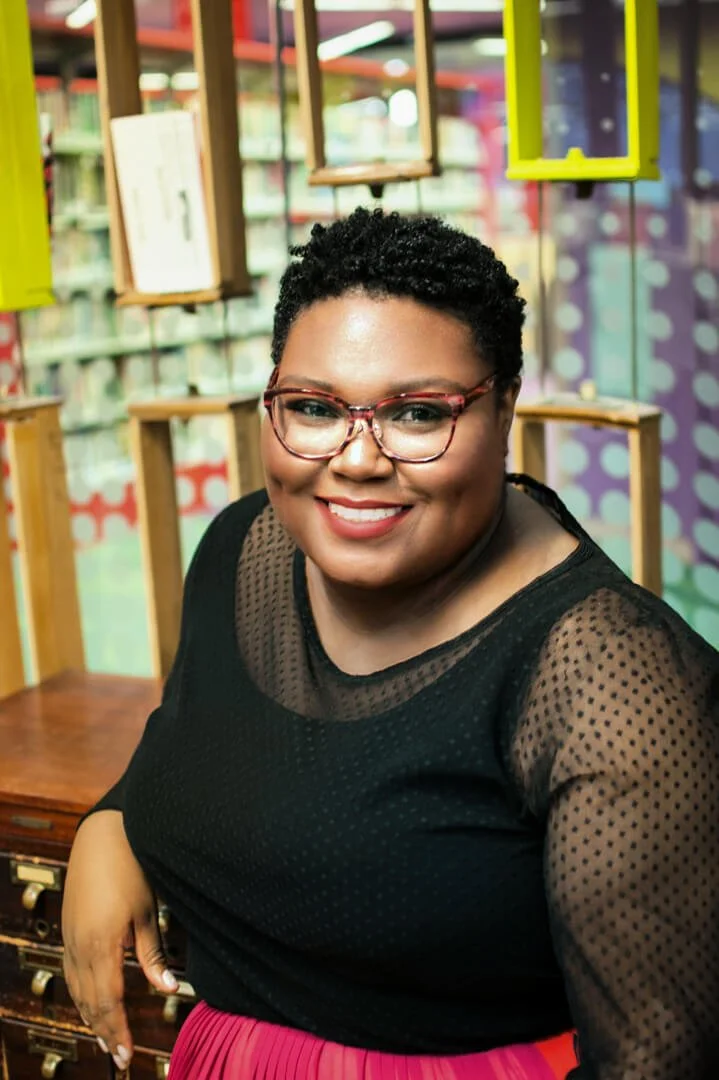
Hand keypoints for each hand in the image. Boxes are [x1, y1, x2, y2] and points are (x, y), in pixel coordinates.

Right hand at [61, 810, 177, 1070]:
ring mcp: (71, 935)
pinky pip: (70, 969)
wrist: (106, 832)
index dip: (118, 1030)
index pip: (108, 1000)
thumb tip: (167, 988)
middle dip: (104, 1030)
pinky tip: (89, 1000)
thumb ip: (153, 954)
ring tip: (106, 1036)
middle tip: (119, 1056)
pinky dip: (80, 991)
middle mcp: (80, 944)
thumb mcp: (149, 912)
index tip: (126, 1055)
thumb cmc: (132, 865)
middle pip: (89, 1000)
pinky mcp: (69, 926)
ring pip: (76, 988)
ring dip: (90, 1014)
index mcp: (100, 944)